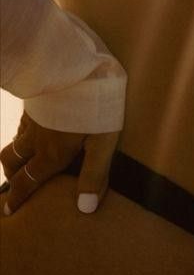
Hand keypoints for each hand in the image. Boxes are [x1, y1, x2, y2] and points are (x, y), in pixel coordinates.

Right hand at [0, 111, 118, 215]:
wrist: (79, 64)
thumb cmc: (96, 104)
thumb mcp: (103, 143)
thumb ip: (95, 175)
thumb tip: (85, 209)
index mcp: (52, 154)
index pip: (28, 182)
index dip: (18, 198)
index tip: (9, 211)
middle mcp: (36, 139)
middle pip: (13, 163)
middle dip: (11, 178)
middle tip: (12, 189)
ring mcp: (33, 119)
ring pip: (14, 143)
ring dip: (13, 158)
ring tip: (18, 165)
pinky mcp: (36, 103)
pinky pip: (21, 125)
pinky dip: (20, 137)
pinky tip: (30, 134)